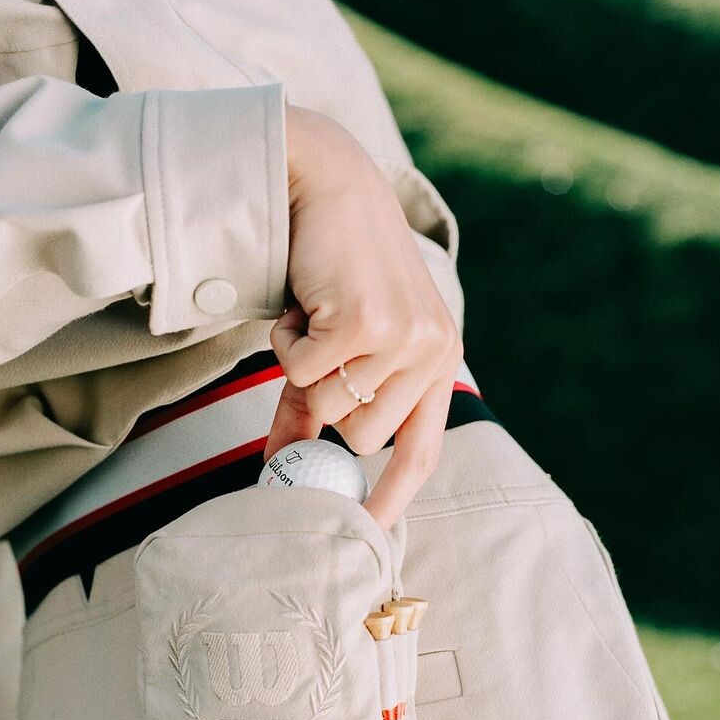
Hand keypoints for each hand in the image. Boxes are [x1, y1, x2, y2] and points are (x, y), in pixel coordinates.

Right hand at [264, 104, 462, 530]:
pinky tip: (303, 306)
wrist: (327, 185)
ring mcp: (404, 339)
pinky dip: (287, 345)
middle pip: (361, 436)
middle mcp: (433, 354)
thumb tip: (280, 469)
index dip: (392, 498)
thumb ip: (314, 409)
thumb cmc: (333, 271)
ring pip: (331, 407)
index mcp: (439, 362)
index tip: (364, 535)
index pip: (421, 452)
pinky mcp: (367, 323)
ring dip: (304, 369)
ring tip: (316, 318)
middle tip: (318, 351)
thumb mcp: (338, 344)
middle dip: (325, 404)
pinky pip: (305, 373)